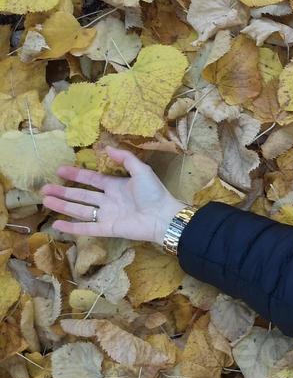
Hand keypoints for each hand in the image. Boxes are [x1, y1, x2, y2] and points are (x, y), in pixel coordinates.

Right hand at [40, 147, 186, 246]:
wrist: (164, 216)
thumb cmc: (154, 193)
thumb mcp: (141, 171)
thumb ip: (125, 159)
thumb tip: (106, 148)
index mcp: (116, 185)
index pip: (92, 179)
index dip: (76, 174)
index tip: (59, 170)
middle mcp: (109, 200)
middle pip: (81, 195)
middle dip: (63, 191)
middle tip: (44, 189)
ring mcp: (107, 215)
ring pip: (80, 210)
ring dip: (62, 206)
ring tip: (45, 201)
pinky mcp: (107, 229)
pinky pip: (86, 228)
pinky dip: (71, 227)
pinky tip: (56, 225)